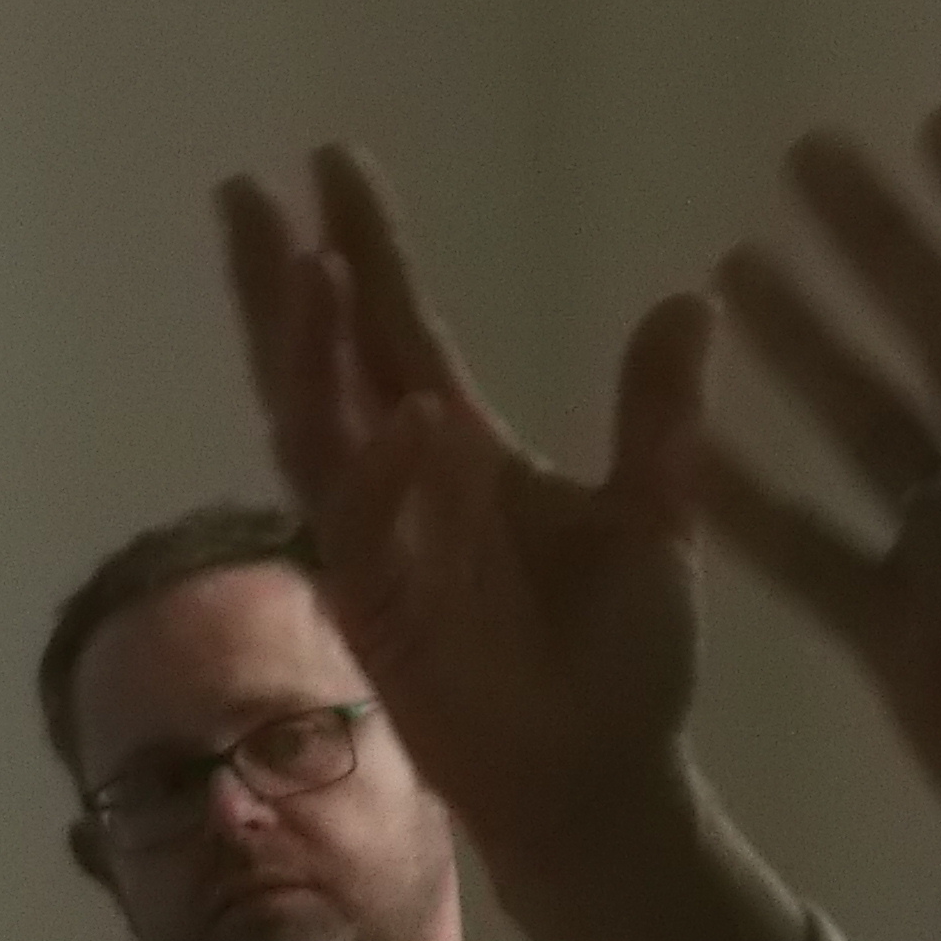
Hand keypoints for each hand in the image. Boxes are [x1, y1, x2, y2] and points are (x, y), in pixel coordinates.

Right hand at [217, 148, 717, 856]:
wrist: (607, 779)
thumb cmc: (622, 657)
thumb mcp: (656, 515)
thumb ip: (660, 415)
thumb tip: (691, 298)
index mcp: (465, 451)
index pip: (399, 328)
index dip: (365, 249)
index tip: (332, 161)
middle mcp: (404, 485)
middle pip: (324, 361)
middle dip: (284, 279)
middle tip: (249, 189)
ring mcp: (380, 547)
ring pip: (317, 431)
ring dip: (307, 354)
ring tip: (304, 266)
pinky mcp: (383, 616)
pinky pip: (371, 534)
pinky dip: (385, 477)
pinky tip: (406, 416)